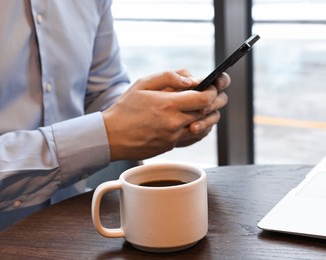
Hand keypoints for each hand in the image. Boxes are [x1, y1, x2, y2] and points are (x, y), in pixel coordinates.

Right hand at [102, 70, 219, 160]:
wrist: (111, 136)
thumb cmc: (125, 108)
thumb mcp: (143, 84)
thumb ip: (169, 77)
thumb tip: (191, 79)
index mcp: (168, 105)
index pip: (204, 98)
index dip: (213, 91)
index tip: (212, 86)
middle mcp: (174, 123)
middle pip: (207, 112)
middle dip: (214, 101)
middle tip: (213, 93)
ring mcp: (174, 137)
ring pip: (203, 126)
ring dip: (209, 115)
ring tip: (205, 106)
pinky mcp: (171, 146)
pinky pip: (193, 137)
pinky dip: (199, 127)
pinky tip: (195, 119)